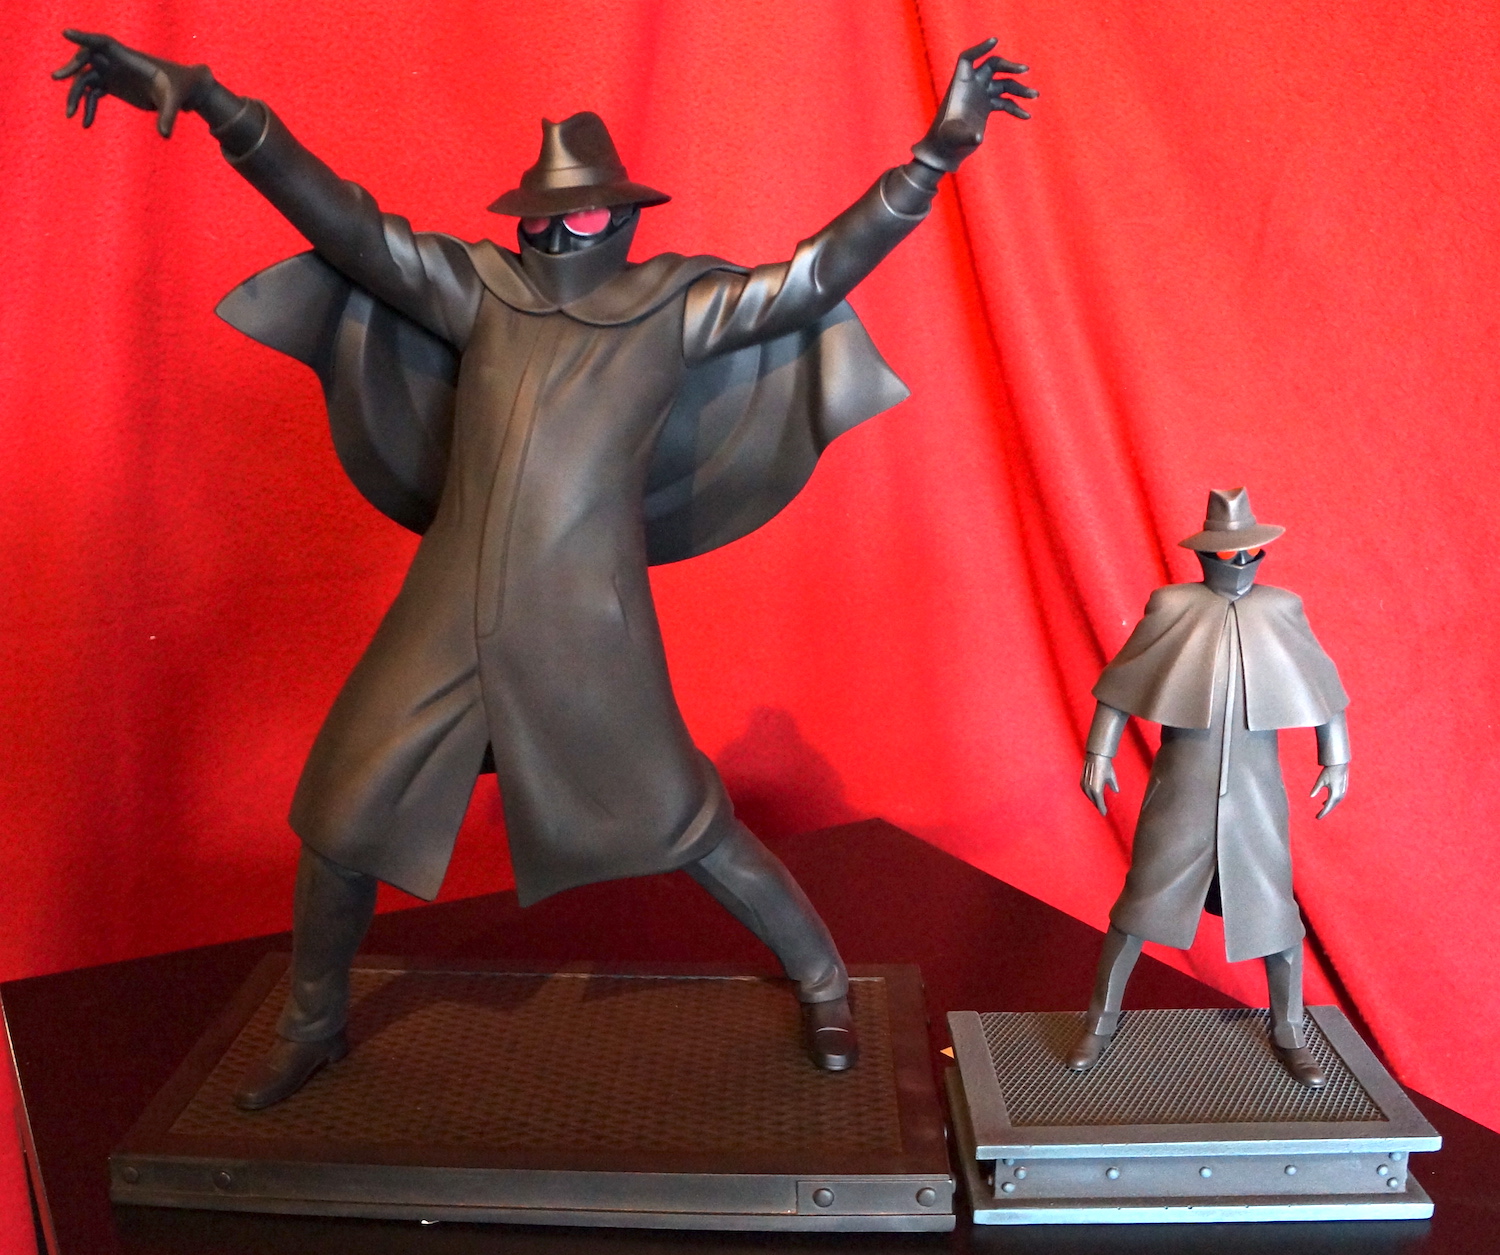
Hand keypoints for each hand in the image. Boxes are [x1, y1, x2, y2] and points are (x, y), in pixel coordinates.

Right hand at [53, 29, 212, 136]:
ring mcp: (112, 74)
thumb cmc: (180, 89)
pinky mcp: (112, 86)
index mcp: (129, 58)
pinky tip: (86, 124)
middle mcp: (116, 62)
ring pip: (85, 80)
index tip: (66, 34)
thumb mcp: (174, 101)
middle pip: (86, 59)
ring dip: (76, 96)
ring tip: (71, 115)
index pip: (103, 42)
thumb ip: (168, 116)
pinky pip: (93, 94)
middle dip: (72, 67)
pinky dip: (88, 108)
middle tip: (58, 77)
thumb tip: (165, 135)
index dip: (84, 37)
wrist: (181, 91)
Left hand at [913, 37, 1037, 171]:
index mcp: (960, 85)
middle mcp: (971, 86)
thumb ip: (966, 136)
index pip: (967, 58)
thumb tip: (978, 139)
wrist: (946, 151)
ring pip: (1004, 84)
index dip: (980, 48)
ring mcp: (980, 95)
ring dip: (1020, 89)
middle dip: (1009, 66)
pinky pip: (1005, 102)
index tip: (995, 42)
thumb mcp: (954, 138)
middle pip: (993, 66)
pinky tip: (1027, 116)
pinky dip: (1016, 107)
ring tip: (1035, 96)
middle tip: (1025, 71)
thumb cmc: (946, 141)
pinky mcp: (986, 107)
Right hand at [1081, 753, 1118, 815]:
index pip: (1099, 803)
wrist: (1096, 756)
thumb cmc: (1105, 766)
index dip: (1102, 809)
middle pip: (1094, 801)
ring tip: (1098, 802)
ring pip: (1089, 797)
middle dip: (1098, 805)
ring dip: (1093, 800)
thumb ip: (1113, 786)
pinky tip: (1092, 795)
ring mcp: (1084, 785)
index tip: (1104, 813)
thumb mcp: (1112, 777)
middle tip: (1102, 809)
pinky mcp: (1081, 781)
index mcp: (1097, 790)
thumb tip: (1116, 791)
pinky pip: (1085, 791)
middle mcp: (1089, 789)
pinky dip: (1089, 794)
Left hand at [1310, 763, 1348, 818]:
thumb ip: (1316, 788)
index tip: (1317, 818)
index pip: (1328, 807)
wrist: (1339, 764)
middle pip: (1332, 806)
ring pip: (1334, 803)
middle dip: (1325, 812)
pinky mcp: (1342, 789)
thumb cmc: (1329, 771)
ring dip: (1328, 807)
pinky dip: (1330, 802)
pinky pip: (1336, 799)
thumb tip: (1311, 796)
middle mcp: (1340, 795)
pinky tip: (1324, 803)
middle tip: (1317, 817)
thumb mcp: (1321, 780)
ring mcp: (1342, 792)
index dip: (1323, 813)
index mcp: (1334, 794)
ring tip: (1321, 811)